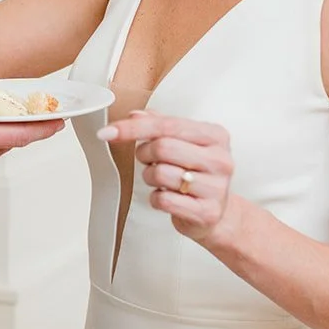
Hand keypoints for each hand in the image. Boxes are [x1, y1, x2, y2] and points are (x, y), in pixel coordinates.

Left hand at [99, 110, 242, 247]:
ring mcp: (216, 187)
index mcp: (215, 135)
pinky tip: (167, 196)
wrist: (216, 213)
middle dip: (144, 154)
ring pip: (160, 173)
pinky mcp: (207, 212)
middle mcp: (220, 159)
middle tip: (148, 160)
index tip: (107, 132)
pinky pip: (164, 200)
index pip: (168, 125)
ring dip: (149, 177)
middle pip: (162, 147)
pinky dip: (156, 198)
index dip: (133, 127)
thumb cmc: (197, 173)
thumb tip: (135, 115)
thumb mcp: (184, 143)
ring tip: (161, 180)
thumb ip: (160, 125)